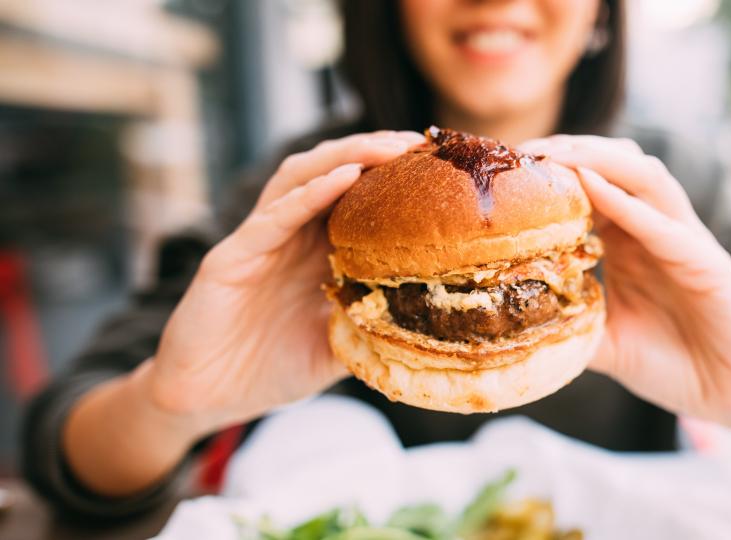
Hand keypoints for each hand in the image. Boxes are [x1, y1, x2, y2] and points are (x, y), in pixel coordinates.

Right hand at [148, 131, 424, 436]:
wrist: (206, 400)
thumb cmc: (269, 370)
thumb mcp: (336, 346)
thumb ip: (371, 327)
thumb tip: (429, 324)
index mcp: (314, 252)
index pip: (356, 198)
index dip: (393, 178)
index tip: (437, 167)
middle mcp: (288, 236)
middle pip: (331, 173)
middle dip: (373, 152)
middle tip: (417, 143)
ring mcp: (258, 242)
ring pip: (300, 179)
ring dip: (344, 157)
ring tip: (386, 147)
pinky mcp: (230, 258)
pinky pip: (272, 218)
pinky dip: (308, 194)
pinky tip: (343, 178)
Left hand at [520, 135, 730, 430]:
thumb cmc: (674, 367)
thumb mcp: (606, 344)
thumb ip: (571, 325)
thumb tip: (514, 326)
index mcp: (632, 243)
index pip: (592, 187)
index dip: (553, 173)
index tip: (508, 169)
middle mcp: (657, 231)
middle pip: (616, 165)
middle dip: (570, 150)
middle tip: (523, 152)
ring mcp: (685, 242)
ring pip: (645, 176)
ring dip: (598, 159)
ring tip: (554, 154)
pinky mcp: (709, 263)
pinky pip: (665, 226)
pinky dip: (627, 203)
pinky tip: (591, 187)